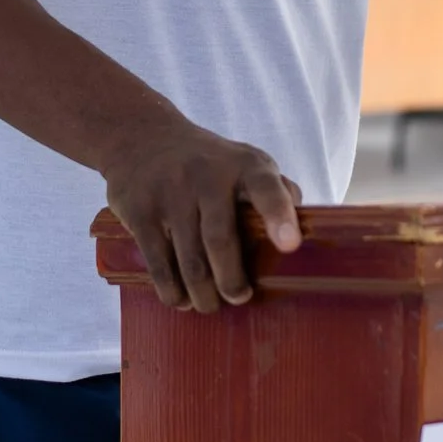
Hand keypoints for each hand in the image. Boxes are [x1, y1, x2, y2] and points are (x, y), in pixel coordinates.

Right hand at [100, 119, 304, 312]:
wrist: (142, 136)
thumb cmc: (208, 162)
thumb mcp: (245, 161)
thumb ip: (275, 191)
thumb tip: (302, 229)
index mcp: (245, 166)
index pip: (267, 188)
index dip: (279, 217)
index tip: (290, 246)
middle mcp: (207, 176)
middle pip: (221, 240)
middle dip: (231, 280)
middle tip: (239, 298)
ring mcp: (170, 193)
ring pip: (189, 260)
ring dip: (202, 293)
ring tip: (209, 305)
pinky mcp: (140, 211)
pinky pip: (158, 261)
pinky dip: (171, 289)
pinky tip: (180, 299)